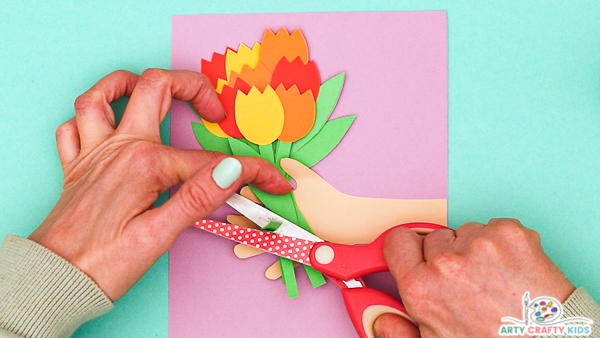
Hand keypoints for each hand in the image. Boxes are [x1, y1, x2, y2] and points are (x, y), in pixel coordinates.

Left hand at [28, 69, 291, 300]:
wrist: (55, 281)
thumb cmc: (103, 265)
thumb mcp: (158, 236)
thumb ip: (198, 196)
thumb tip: (233, 168)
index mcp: (144, 164)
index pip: (211, 161)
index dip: (252, 171)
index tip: (275, 182)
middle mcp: (118, 148)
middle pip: (155, 87)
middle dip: (194, 86)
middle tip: (215, 111)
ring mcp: (94, 153)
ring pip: (101, 94)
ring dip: (129, 83)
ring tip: (157, 91)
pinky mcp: (78, 166)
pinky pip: (73, 125)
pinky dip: (91, 117)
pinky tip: (110, 126)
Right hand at [374, 218, 574, 337]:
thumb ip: (401, 331)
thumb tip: (383, 321)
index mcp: (422, 288)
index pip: (397, 241)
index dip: (406, 249)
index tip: (413, 252)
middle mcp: (447, 262)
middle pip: (435, 238)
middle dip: (447, 255)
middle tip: (466, 280)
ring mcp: (480, 244)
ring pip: (465, 231)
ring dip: (476, 249)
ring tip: (493, 279)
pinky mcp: (509, 233)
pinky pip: (493, 226)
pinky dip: (502, 243)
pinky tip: (510, 269)